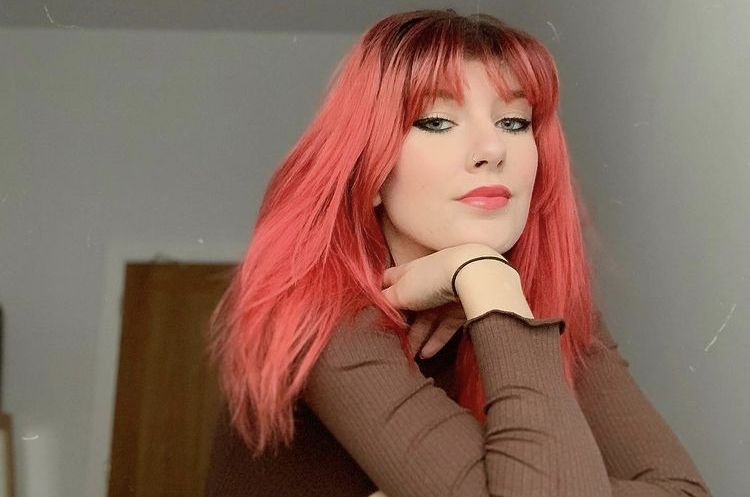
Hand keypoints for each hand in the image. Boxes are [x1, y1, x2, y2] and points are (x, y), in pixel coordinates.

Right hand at [381, 244, 507, 357]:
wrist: (472, 277)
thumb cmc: (430, 279)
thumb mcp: (400, 291)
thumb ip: (385, 301)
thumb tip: (374, 306)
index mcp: (408, 272)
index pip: (388, 280)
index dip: (379, 293)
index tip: (369, 310)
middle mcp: (425, 282)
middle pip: (409, 305)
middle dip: (400, 323)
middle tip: (390, 343)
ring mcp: (443, 295)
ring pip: (427, 319)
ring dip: (418, 337)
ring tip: (409, 356)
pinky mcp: (460, 309)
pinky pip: (445, 328)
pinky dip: (436, 341)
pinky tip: (426, 355)